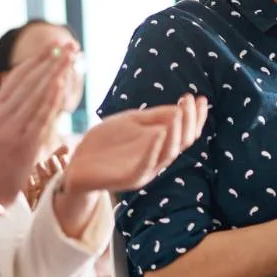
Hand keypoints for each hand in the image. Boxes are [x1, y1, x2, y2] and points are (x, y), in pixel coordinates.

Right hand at [0, 43, 76, 205]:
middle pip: (29, 80)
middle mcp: (1, 115)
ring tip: (71, 56)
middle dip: (51, 60)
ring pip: (35, 94)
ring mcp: (11, 128)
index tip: (55, 47)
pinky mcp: (21, 144)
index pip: (18, 78)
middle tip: (70, 45)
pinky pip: (38, 117)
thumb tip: (23, 92)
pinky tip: (60, 84)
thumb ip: (7, 111)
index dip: (38, 60)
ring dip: (54, 72)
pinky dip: (49, 99)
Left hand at [63, 96, 208, 198]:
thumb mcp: (131, 122)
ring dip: (176, 133)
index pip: (185, 133)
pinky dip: (154, 149)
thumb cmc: (105, 142)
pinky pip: (145, 165)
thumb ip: (154, 117)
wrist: (77, 164)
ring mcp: (144, 170)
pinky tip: (159, 133)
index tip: (200, 98)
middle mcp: (156, 159)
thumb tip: (181, 107)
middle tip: (190, 101)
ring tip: (180, 113)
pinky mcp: (129, 179)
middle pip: (182, 143)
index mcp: (159, 146)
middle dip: (189, 121)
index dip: (195, 117)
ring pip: (168, 154)